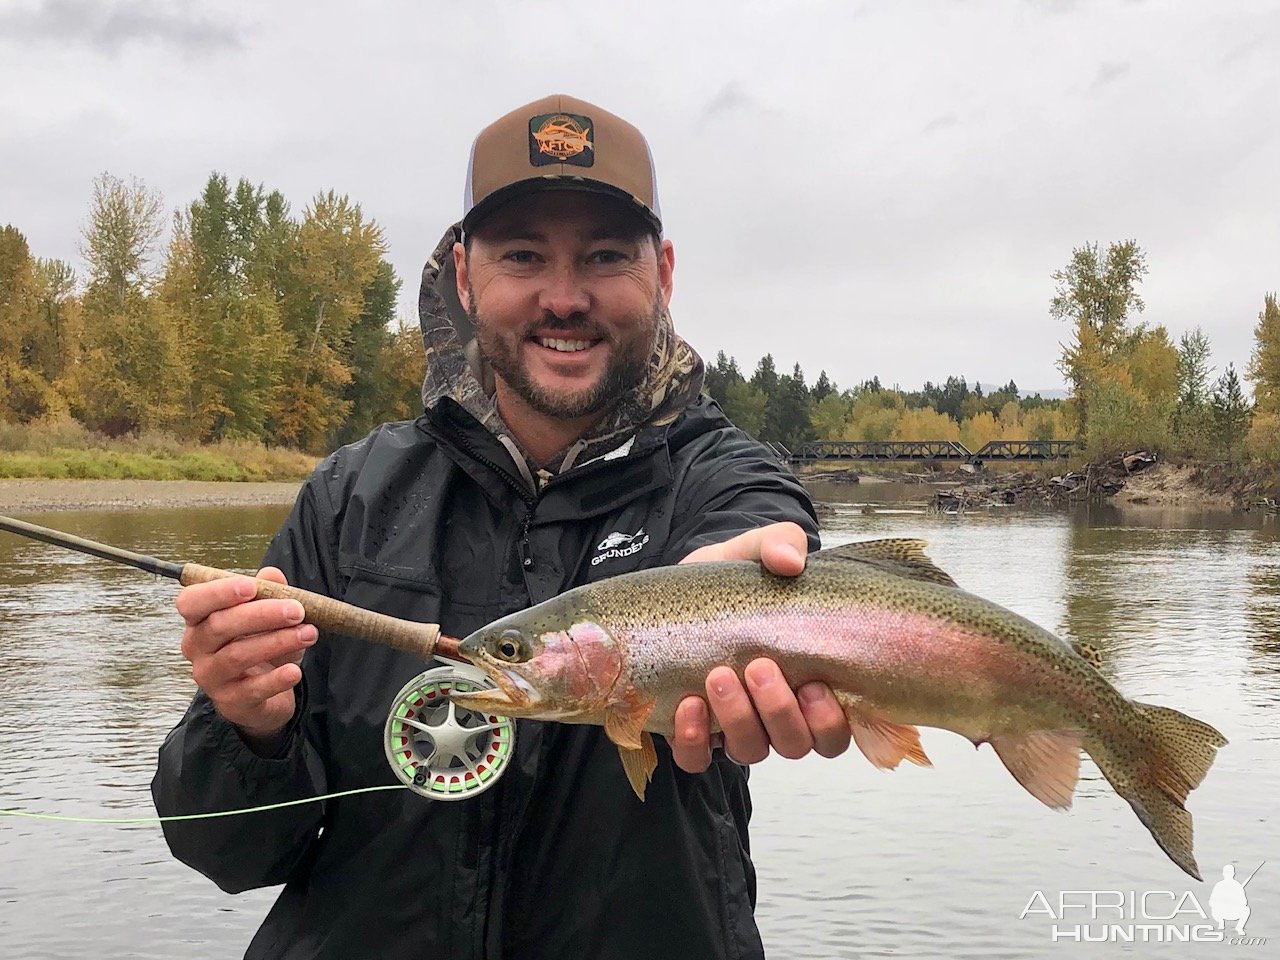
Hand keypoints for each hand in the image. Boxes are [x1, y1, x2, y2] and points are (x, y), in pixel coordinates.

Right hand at [176, 567, 315, 752]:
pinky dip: (275, 680)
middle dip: (261, 614)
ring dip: (277, 642)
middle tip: (297, 610)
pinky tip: (294, 671)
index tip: (250, 586)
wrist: (266, 694)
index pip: (191, 602)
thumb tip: (272, 573)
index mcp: (199, 620)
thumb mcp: (268, 616)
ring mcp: (210, 678)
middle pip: (218, 626)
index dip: (217, 592)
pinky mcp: (230, 702)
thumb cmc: (260, 645)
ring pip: (237, 656)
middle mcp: (196, 648)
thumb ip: (269, 592)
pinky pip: (252, 690)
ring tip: (309, 634)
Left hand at [671, 522, 850, 772]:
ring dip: (738, 719)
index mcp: (809, 684)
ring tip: (718, 676)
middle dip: (779, 711)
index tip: (816, 686)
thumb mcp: (752, 553)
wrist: (675, 593)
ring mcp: (736, 728)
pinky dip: (694, 741)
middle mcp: (777, 716)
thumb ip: (779, 544)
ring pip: (751, 751)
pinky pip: (698, 758)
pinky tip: (688, 706)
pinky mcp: (694, 733)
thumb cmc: (729, 582)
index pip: (836, 731)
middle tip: (759, 667)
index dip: (831, 722)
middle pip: (795, 744)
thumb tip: (790, 562)